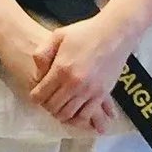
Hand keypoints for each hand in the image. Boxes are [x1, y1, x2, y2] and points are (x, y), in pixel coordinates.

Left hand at [27, 12, 134, 132]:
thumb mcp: (57, 36)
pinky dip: (77, 118)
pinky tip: (74, 112)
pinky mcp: (102, 94)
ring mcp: (89, 91)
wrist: (115, 33)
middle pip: (53, 107)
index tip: (37, 93)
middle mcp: (74, 84)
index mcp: (61, 69)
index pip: (40, 95)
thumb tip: (38, 76)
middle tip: (48, 99)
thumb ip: (42, 54)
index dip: (35, 96)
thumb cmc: (85, 32)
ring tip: (60, 105)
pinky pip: (86, 115)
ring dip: (60, 113)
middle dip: (47, 105)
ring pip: (67, 114)